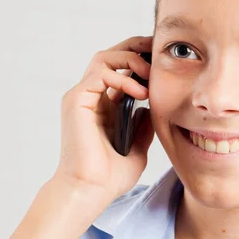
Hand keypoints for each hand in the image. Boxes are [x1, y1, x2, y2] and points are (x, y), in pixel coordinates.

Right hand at [51, 36, 154, 200]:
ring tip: (150, 73)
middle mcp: (90, 97)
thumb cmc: (109, 177)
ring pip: (104, 58)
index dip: (140, 60)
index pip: (120, 70)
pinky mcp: (76, 100)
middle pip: (110, 56)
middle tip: (157, 49)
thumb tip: (153, 108)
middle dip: (135, 48)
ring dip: (130, 59)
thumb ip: (144, 126)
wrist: (90, 191)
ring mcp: (81, 97)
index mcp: (103, 106)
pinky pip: (100, 74)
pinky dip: (123, 78)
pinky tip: (140, 93)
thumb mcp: (138, 146)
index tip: (163, 62)